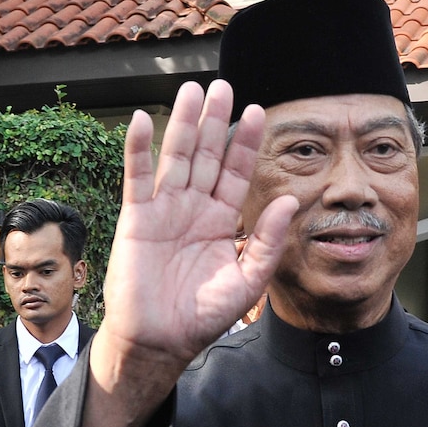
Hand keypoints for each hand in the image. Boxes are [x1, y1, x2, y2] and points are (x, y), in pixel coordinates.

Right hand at [99, 80, 296, 364]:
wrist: (162, 340)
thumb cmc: (205, 314)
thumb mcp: (248, 278)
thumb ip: (268, 240)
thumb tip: (290, 200)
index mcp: (222, 220)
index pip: (237, 172)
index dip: (246, 143)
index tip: (259, 111)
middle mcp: (195, 208)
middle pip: (207, 154)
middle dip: (215, 121)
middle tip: (223, 86)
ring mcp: (165, 210)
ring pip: (175, 157)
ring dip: (182, 123)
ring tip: (192, 90)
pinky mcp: (137, 219)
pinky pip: (138, 178)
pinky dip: (138, 149)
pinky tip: (143, 121)